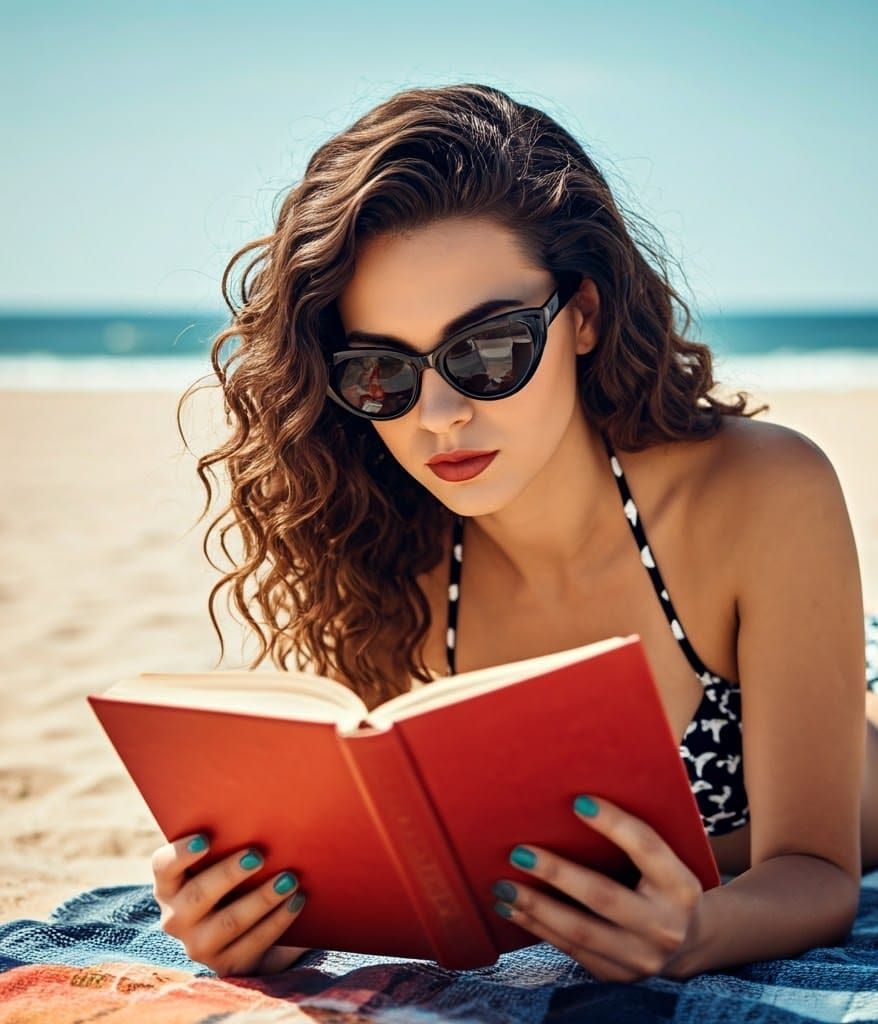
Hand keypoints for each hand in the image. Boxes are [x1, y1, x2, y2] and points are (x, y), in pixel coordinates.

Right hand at [151, 833, 311, 975]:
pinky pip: (253, 943)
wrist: (245, 934)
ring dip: (262, 899)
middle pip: (199, 894)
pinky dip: (278, 920)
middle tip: (258, 855)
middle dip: (230, 873)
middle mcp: (176, 918)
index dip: (181, 853)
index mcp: (169, 885)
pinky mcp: (225, 965)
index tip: (206, 839)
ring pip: (229, 921)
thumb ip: (228, 843)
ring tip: (288, 879)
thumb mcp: (221, 864)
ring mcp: (198, 945)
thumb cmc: (234, 881)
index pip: (164, 866)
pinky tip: (296, 900)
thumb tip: (263, 811)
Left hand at [491, 795, 704, 981]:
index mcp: (681, 886)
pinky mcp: (618, 976)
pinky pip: (571, 951)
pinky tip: (513, 910)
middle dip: (557, 873)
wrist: (686, 942)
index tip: (578, 800)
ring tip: (503, 887)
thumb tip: (579, 798)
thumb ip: (634, 836)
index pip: (647, 848)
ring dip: (536, 907)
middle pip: (604, 896)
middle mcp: (665, 926)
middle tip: (518, 853)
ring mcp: (641, 958)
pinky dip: (537, 928)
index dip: (614, 824)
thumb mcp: (665, 861)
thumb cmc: (662, 883)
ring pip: (580, 932)